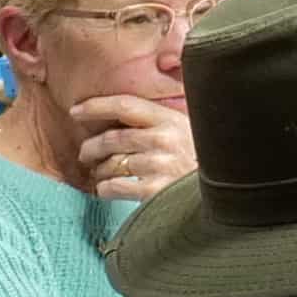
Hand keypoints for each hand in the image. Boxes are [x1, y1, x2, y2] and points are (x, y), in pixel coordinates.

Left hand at [65, 91, 195, 201]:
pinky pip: (114, 187)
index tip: (75, 111)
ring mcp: (159, 165)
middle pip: (111, 138)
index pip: (125, 105)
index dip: (95, 107)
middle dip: (91, 147)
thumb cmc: (200, 161)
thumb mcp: (186, 131)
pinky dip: (104, 189)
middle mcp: (164, 139)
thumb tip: (120, 117)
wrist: (222, 191)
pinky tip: (107, 189)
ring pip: (110, 164)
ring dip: (98, 171)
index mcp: (170, 119)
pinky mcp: (155, 191)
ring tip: (99, 174)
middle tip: (85, 154)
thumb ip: (159, 123)